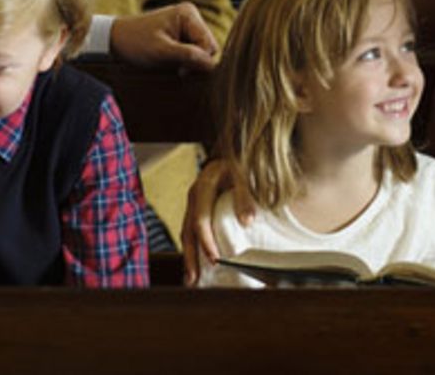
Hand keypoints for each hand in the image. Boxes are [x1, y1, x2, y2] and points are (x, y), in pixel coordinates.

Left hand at [109, 2, 218, 71]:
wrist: (115, 39)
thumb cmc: (135, 42)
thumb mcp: (160, 51)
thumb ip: (187, 56)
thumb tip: (211, 64)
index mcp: (188, 14)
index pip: (209, 44)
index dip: (199, 61)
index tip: (181, 71)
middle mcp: (191, 16)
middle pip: (208, 47)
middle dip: (195, 61)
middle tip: (176, 69)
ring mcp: (187, 25)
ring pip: (202, 52)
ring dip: (189, 62)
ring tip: (171, 65)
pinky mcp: (182, 35)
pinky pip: (193, 52)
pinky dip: (185, 61)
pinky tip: (171, 62)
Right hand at [182, 158, 252, 285]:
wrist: (235, 156)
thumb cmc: (241, 165)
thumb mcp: (245, 175)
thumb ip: (245, 196)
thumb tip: (247, 221)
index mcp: (205, 183)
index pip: (202, 216)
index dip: (207, 239)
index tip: (218, 255)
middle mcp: (195, 194)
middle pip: (190, 227)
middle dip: (195, 252)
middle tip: (200, 273)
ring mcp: (194, 204)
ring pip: (187, 232)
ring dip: (190, 256)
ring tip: (193, 279)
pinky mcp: (197, 212)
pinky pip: (190, 234)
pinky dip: (193, 251)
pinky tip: (195, 268)